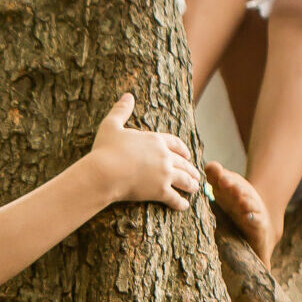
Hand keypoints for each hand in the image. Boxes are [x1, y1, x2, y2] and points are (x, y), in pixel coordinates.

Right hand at [88, 94, 200, 209]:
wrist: (104, 172)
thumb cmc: (105, 149)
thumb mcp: (111, 126)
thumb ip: (121, 110)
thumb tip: (127, 95)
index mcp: (155, 140)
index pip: (175, 143)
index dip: (183, 150)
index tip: (188, 155)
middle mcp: (164, 156)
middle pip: (183, 163)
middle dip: (191, 169)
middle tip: (196, 175)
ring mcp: (164, 174)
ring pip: (185, 180)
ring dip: (191, 185)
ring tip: (195, 189)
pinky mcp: (160, 191)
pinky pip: (175, 198)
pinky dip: (181, 203)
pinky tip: (184, 206)